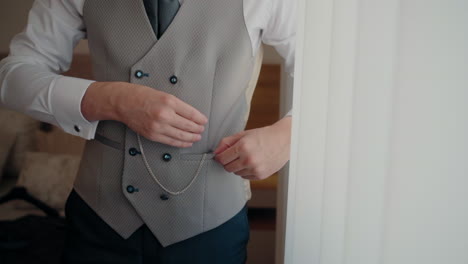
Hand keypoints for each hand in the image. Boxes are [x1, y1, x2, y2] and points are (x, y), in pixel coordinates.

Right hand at [81, 82, 207, 146]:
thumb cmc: (142, 96)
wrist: (123, 102)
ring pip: (181, 136)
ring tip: (197, 137)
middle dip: (197, 129)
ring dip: (192, 137)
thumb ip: (177, 105)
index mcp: (169, 102)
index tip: (204, 121)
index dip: (200, 119)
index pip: (191, 113)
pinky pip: (171, 141)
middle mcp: (164, 115)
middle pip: (188, 126)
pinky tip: (187, 142)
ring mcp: (158, 127)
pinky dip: (181, 143)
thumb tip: (191, 115)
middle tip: (201, 129)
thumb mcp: (163, 94)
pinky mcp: (153, 135)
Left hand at [213, 117, 290, 179]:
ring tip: (247, 157)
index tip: (223, 155)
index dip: (220, 157)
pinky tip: (254, 162)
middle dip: (228, 162)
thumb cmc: (264, 136)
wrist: (284, 140)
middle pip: (227, 168)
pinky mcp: (261, 175)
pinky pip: (245, 176)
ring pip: (236, 173)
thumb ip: (227, 142)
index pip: (221, 159)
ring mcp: (255, 169)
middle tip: (235, 155)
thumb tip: (216, 153)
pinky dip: (246, 171)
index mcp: (243, 147)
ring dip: (238, 167)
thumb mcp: (244, 134)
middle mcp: (248, 159)